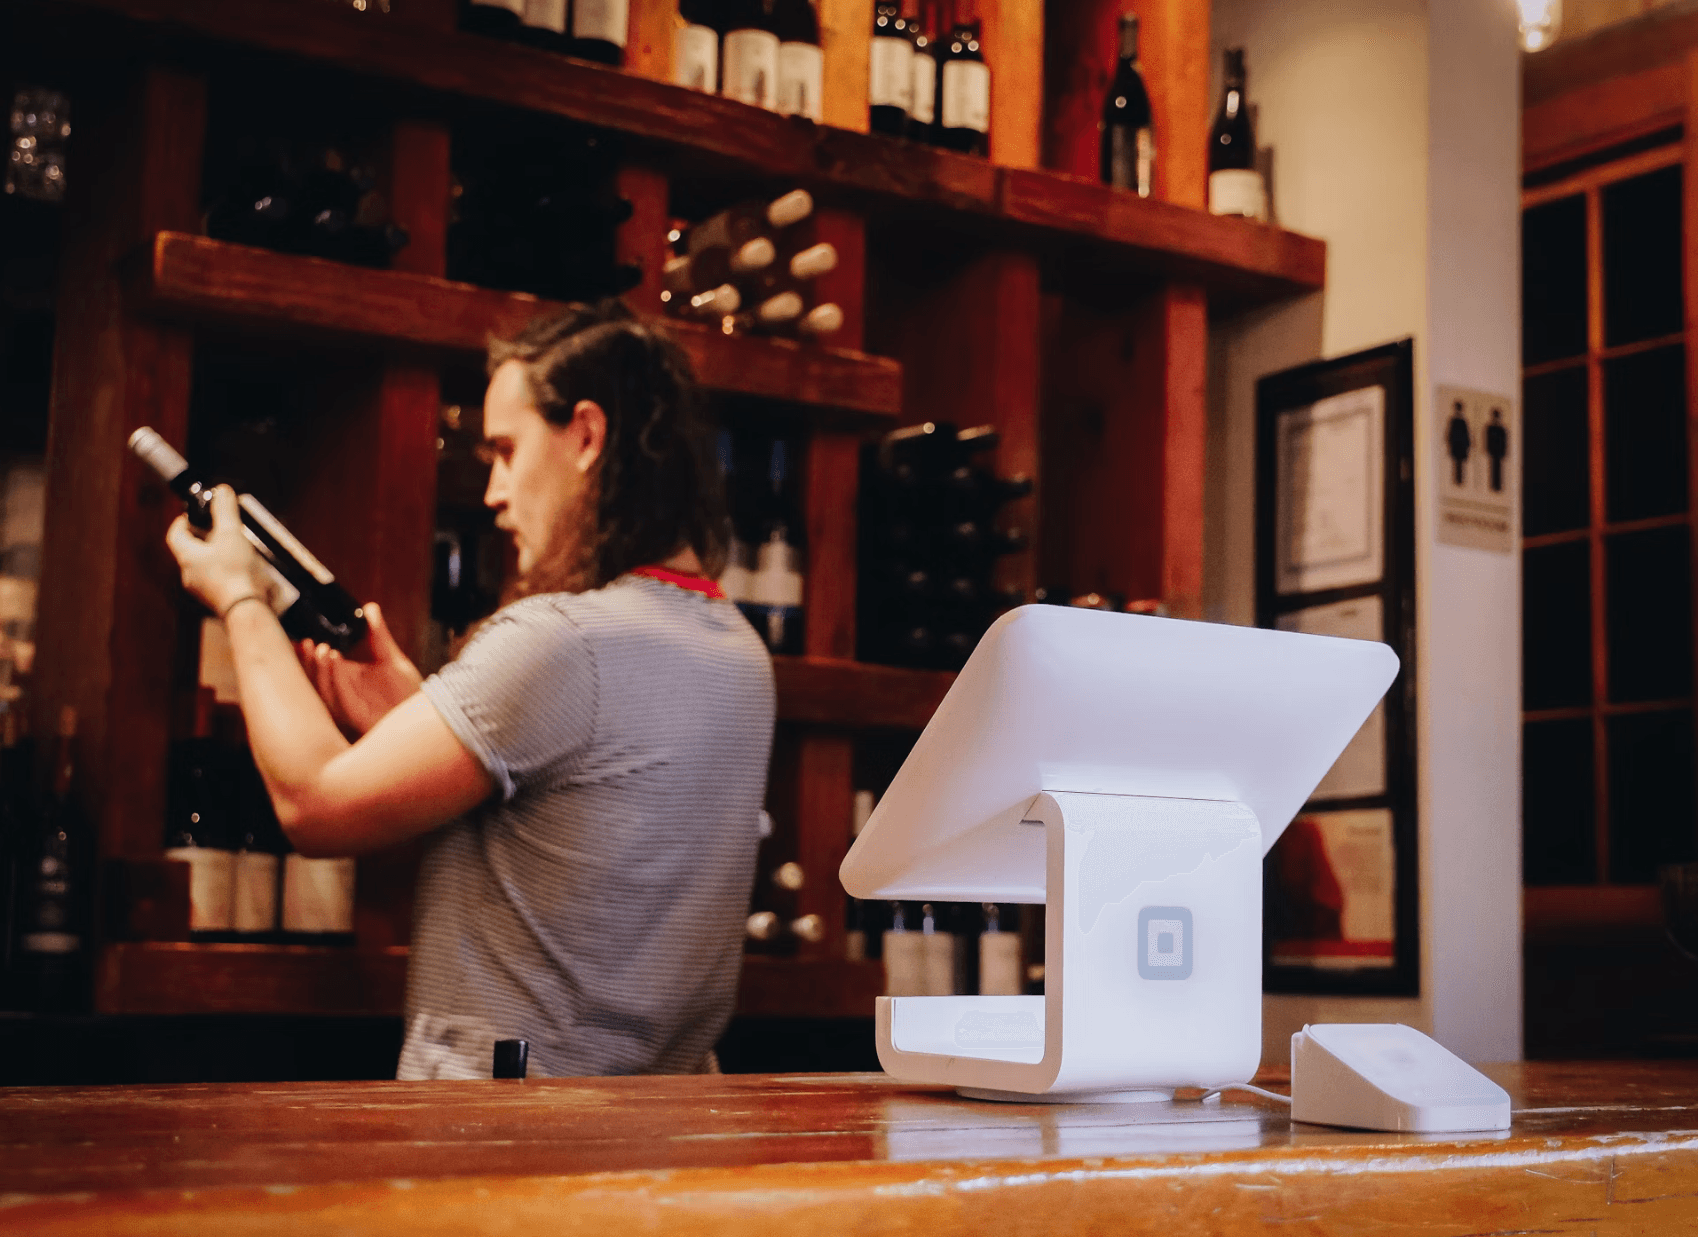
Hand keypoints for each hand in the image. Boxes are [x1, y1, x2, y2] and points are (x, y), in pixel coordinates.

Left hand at [164, 485, 272, 616]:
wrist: (246, 608)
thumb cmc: (234, 572)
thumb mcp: (231, 534)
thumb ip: (225, 511)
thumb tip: (221, 491)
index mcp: (187, 556)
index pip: (175, 534)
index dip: (182, 521)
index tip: (193, 514)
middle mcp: (189, 574)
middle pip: (190, 550)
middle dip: (204, 537)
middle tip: (220, 529)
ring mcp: (202, 590)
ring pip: (204, 566)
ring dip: (216, 556)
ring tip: (236, 548)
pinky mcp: (217, 600)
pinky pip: (217, 581)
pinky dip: (227, 572)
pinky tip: (244, 570)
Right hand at [295, 601, 422, 735]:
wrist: (424, 712)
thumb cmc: (404, 690)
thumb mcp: (390, 657)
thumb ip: (378, 634)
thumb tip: (370, 607)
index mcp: (345, 677)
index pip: (318, 665)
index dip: (305, 654)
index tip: (297, 637)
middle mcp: (342, 691)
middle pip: (314, 677)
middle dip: (306, 660)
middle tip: (305, 641)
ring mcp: (347, 704)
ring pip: (323, 688)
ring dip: (319, 668)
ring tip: (321, 648)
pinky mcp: (357, 715)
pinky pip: (341, 698)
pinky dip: (336, 679)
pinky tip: (337, 662)